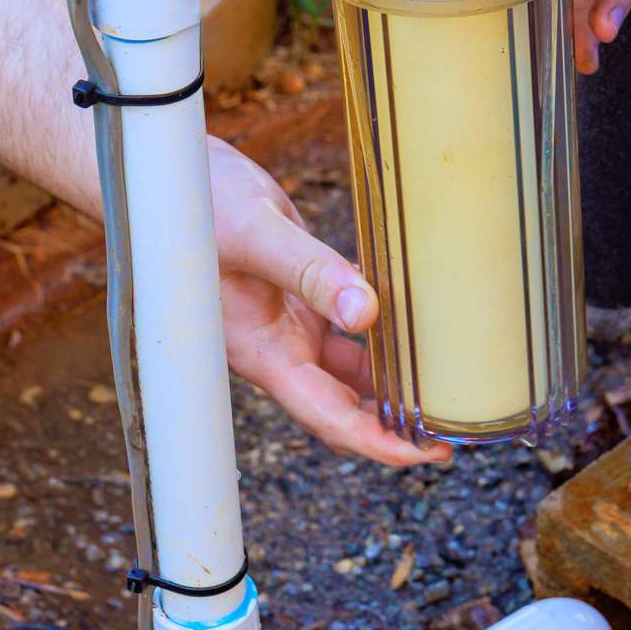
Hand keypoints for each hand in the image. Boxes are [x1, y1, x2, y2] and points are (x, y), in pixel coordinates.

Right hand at [208, 136, 450, 466]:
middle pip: (345, 403)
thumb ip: (311, 273)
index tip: (425, 453)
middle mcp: (279, 347)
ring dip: (395, 379)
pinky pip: (350, 323)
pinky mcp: (301, 294)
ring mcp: (290, 323)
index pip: (327, 416)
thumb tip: (368, 313)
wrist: (173, 176)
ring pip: (352, 366)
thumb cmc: (196, 204)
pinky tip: (419, 320)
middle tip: (457, 426)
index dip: (377, 442)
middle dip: (396, 423)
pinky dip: (383, 327)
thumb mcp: (256, 234)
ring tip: (449, 382)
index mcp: (262, 351)